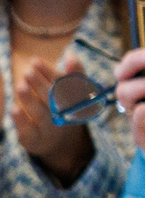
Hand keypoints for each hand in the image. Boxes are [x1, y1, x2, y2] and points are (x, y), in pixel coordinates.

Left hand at [12, 49, 93, 183]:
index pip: (66, 87)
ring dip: (31, 101)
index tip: (35, 61)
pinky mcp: (35, 141)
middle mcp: (65, 118)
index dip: (50, 73)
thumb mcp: (71, 93)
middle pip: (54, 101)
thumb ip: (73, 75)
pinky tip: (15, 109)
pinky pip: (29, 132)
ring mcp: (50, 130)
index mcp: (76, 104)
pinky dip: (22, 121)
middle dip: (41, 85)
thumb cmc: (62, 109)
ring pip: (42, 115)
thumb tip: (70, 54)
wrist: (58, 142)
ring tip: (21, 86)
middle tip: (28, 72)